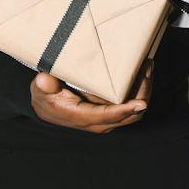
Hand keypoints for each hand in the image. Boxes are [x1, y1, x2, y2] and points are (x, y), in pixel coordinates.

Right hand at [30, 63, 151, 133]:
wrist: (47, 107)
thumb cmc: (46, 97)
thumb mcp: (40, 89)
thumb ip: (44, 86)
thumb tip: (45, 80)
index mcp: (83, 117)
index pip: (108, 116)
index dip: (125, 110)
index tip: (140, 103)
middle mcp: (99, 122)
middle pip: (129, 115)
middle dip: (142, 94)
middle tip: (146, 69)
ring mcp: (107, 118)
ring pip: (134, 112)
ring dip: (144, 91)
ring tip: (148, 66)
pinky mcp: (111, 112)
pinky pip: (132, 106)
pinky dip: (140, 91)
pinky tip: (142, 72)